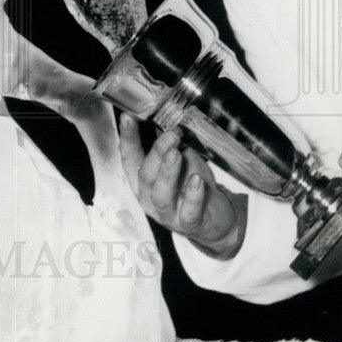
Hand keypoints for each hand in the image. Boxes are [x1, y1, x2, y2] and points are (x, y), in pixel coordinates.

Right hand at [118, 114, 246, 259]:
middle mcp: (148, 197)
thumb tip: (168, 116)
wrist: (213, 221)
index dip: (127, 137)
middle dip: (157, 153)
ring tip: (176, 154)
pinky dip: (193, 196)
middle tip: (172, 134)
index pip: (129, 157)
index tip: (129, 117)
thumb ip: (172, 145)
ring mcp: (167, 214)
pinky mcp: (188, 225)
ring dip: (168, 172)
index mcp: (142, 180)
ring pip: (161, 194)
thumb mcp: (181, 161)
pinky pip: (188, 212)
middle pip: (146, 174)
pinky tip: (197, 181)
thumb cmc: (191, 187)